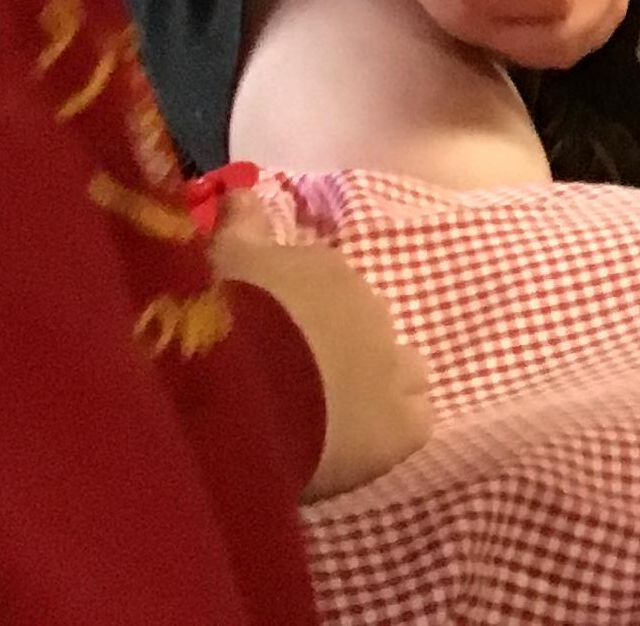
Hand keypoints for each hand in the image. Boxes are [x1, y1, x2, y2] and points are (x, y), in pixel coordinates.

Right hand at [211, 223, 432, 500]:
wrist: (245, 389)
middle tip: (298, 384)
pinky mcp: (401, 427)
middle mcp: (372, 308)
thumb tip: (244, 190)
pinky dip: (393, 432)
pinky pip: (414, 423)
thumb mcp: (225, 258)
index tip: (276, 338)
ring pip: (403, 372)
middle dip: (339, 351)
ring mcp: (393, 366)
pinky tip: (361, 450)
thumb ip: (242, 224)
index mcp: (329, 271)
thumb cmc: (229, 318)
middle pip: (364, 329)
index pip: (327, 287)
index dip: (302, 316)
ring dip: (375, 388)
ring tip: (333, 419)